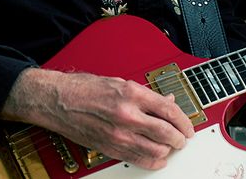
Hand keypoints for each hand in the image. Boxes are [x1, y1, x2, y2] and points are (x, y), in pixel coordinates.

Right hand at [1, 68, 194, 169]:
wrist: (57, 101)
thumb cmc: (83, 88)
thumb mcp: (119, 82)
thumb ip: (145, 94)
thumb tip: (166, 101)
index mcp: (131, 94)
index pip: (169, 110)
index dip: (184, 120)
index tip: (187, 125)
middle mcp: (126, 115)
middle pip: (166, 133)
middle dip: (179, 138)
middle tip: (183, 138)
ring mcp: (118, 134)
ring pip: (155, 150)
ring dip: (168, 151)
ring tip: (171, 147)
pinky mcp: (110, 148)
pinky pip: (138, 160)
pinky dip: (153, 162)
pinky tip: (157, 158)